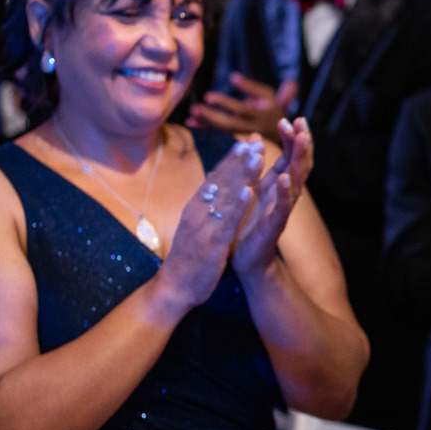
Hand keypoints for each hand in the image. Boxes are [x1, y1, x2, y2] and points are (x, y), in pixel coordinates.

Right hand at [157, 139, 263, 309]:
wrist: (173, 288)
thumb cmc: (187, 258)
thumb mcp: (195, 227)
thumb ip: (204, 209)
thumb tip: (214, 192)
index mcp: (194, 207)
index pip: (214, 179)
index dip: (230, 160)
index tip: (245, 143)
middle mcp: (198, 212)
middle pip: (221, 181)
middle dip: (240, 160)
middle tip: (256, 141)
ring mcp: (204, 226)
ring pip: (225, 196)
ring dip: (242, 174)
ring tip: (257, 156)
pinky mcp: (212, 244)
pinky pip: (227, 221)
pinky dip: (237, 205)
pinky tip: (248, 191)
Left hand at [187, 73, 297, 141]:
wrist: (283, 133)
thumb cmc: (274, 107)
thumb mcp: (271, 95)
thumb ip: (252, 87)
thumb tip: (233, 77)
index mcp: (262, 115)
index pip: (241, 109)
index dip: (224, 104)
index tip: (207, 97)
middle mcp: (253, 127)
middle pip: (230, 123)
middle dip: (211, 117)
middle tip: (194, 108)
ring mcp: (244, 134)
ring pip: (223, 129)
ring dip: (205, 123)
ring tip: (190, 116)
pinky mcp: (237, 136)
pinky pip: (220, 132)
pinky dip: (205, 127)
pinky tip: (190, 121)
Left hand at [233, 118, 312, 276]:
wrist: (245, 261)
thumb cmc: (247, 226)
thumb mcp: (251, 191)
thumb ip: (256, 169)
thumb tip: (253, 140)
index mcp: (276, 186)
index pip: (290, 156)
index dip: (293, 138)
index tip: (291, 117)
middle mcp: (284, 195)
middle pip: (299, 164)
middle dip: (301, 142)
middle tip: (301, 122)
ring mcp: (282, 210)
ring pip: (295, 180)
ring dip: (298, 159)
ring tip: (301, 140)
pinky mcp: (274, 226)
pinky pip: (282, 206)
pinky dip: (283, 191)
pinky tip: (283, 178)